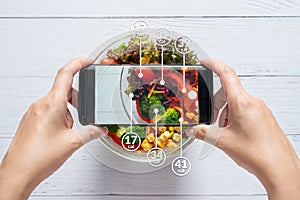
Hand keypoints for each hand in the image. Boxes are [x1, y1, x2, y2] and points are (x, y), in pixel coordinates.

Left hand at [0, 58, 107, 199]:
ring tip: (70, 130)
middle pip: (63, 90)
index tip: (87, 60)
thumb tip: (101, 128)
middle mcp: (40, 104)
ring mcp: (34, 112)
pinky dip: (59, 116)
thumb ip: (91, 132)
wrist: (19, 172)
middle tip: (84, 111)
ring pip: (56, 102)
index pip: (66, 74)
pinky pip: (48, 110)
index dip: (78, 63)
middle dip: (77, 99)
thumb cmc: (38, 157)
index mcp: (52, 104)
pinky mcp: (31, 119)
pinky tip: (61, 133)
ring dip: (68, 111)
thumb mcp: (73, 142)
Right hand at [187, 59, 299, 199]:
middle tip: (211, 119)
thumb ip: (204, 133)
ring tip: (224, 132)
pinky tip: (233, 133)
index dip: (214, 64)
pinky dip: (234, 117)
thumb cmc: (258, 153)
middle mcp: (253, 102)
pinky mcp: (264, 116)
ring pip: (236, 102)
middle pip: (229, 92)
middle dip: (216, 103)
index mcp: (242, 102)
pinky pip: (245, 109)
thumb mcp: (223, 141)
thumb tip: (193, 130)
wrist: (279, 168)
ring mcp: (260, 109)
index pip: (226, 74)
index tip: (206, 61)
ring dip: (225, 113)